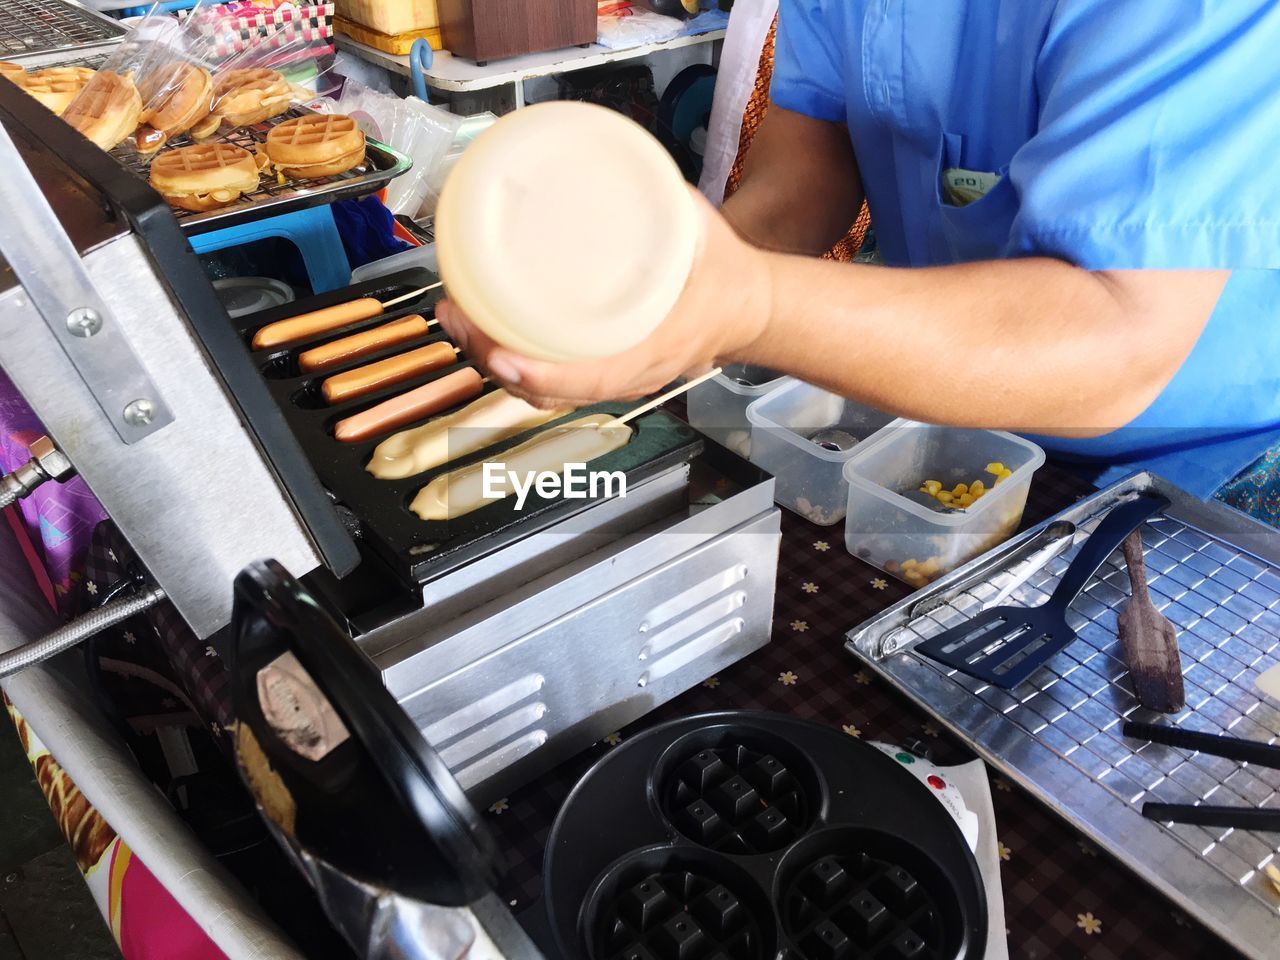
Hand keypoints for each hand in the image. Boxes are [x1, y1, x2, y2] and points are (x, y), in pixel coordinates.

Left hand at [435, 188, 772, 409]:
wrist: (750, 310)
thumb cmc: (726, 275)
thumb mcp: (699, 228)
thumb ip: (662, 197)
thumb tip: (616, 160)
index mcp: (656, 347)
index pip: (590, 376)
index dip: (540, 373)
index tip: (500, 354)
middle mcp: (629, 373)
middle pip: (547, 390)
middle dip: (491, 360)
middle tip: (457, 315)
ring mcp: (614, 379)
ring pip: (543, 392)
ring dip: (492, 364)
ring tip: (458, 320)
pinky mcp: (603, 372)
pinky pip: (551, 383)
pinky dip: (512, 365)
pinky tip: (485, 333)